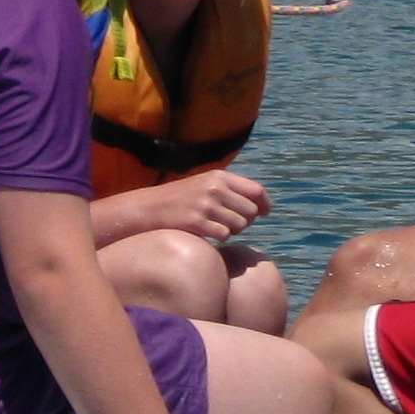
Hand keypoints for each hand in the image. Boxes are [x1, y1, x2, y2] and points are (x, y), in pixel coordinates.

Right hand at [115, 170, 272, 243]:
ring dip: (233, 230)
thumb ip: (230, 189)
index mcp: (219, 176)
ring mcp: (206, 205)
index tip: (265, 213)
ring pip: (240, 225)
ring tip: (217, 226)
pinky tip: (207, 232)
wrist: (149, 208)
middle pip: (250, 211)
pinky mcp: (198, 222)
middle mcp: (215, 188)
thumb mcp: (205, 184)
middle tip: (232, 223)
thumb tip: (260, 202)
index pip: (256, 190)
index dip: (264, 203)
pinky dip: (220, 237)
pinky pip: (224, 235)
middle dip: (246, 221)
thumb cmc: (181, 199)